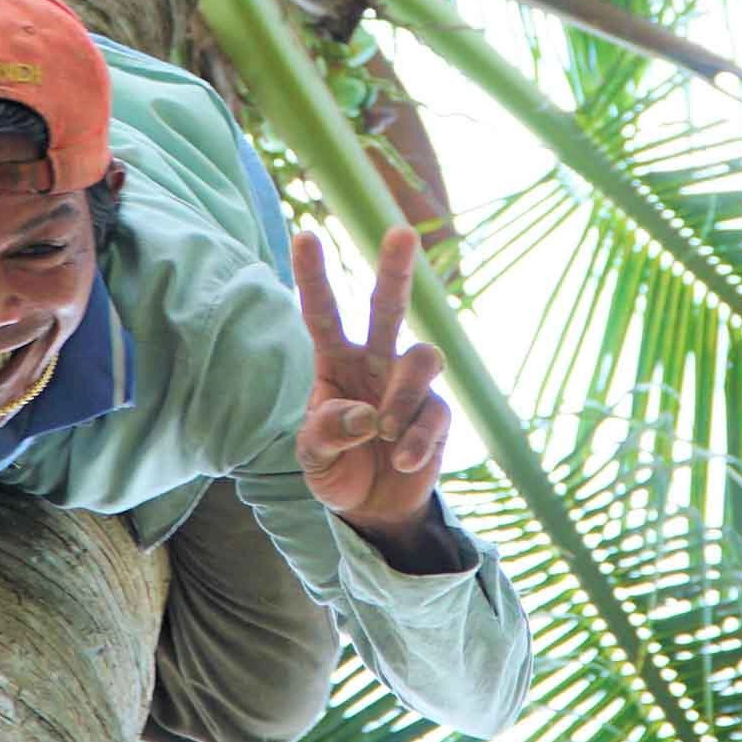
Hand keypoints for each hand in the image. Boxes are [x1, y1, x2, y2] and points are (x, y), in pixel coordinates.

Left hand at [292, 224, 451, 535]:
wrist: (373, 509)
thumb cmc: (336, 469)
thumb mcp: (313, 456)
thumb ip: (327, 432)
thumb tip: (366, 416)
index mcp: (336, 362)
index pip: (323, 314)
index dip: (313, 276)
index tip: (305, 234)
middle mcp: (375, 363)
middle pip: (387, 308)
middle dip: (395, 270)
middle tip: (401, 232)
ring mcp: (409, 387)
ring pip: (422, 357)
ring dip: (402, 394)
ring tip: (384, 430)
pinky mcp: (435, 416)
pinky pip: (435, 413)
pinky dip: (416, 439)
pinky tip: (401, 460)